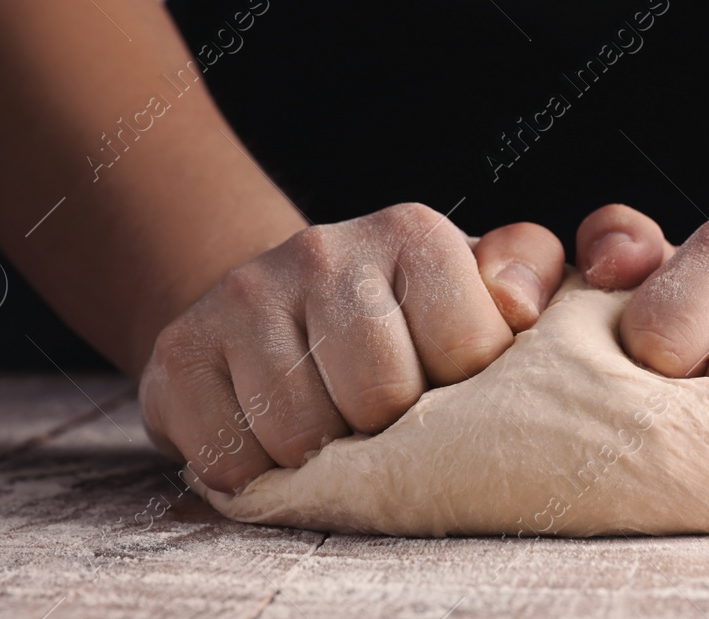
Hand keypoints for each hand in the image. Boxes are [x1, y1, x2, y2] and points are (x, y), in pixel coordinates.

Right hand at [139, 203, 564, 491]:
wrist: (274, 307)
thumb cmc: (401, 313)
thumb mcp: (476, 283)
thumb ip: (528, 273)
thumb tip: (521, 305)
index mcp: (412, 233)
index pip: (466, 349)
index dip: (464, 391)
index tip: (446, 385)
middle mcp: (322, 249)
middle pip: (381, 397)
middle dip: (391, 432)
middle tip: (381, 418)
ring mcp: (244, 296)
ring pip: (302, 436)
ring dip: (322, 460)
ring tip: (329, 427)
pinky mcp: (180, 352)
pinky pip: (231, 457)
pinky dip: (256, 474)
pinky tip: (270, 438)